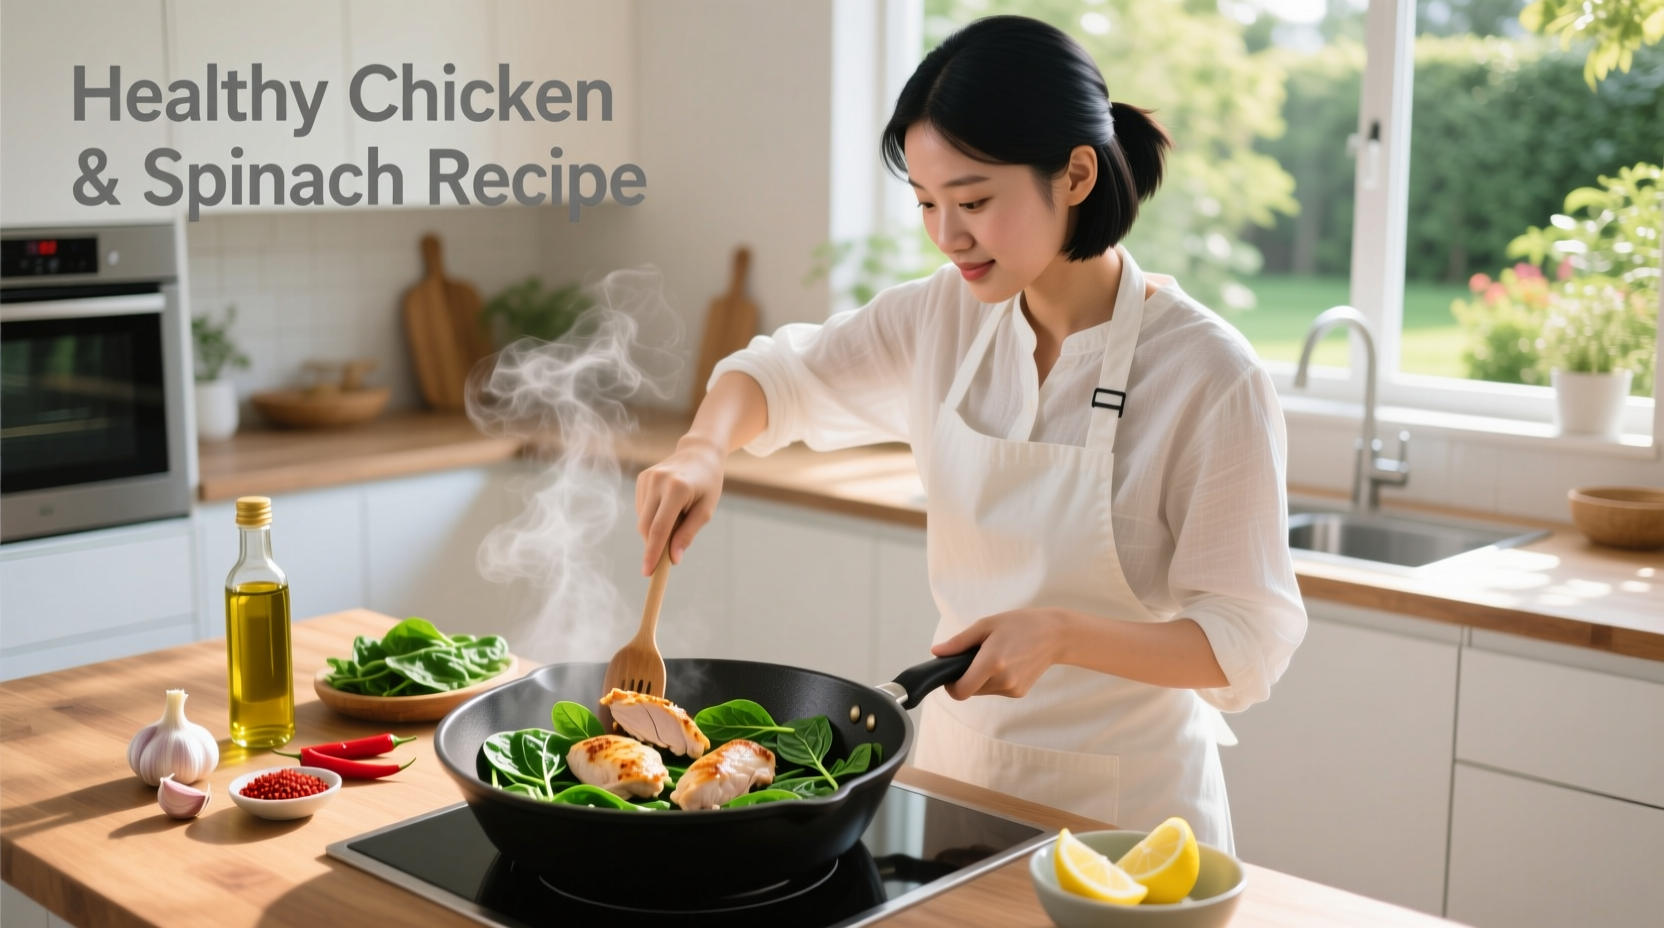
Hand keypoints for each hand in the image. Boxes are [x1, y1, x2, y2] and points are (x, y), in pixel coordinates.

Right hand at [635, 436, 724, 574]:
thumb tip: (673, 559)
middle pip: (646, 526)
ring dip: (654, 530)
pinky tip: (668, 508)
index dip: (653, 553)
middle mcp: (658, 481)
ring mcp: (647, 478)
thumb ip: (688, 534)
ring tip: (677, 518)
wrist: (700, 453)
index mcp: (677, 489)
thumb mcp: (706, 510)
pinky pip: (642, 509)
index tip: (648, 572)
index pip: (660, 528)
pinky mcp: (641, 478)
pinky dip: (652, 517)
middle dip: (652, 546)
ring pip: (642, 519)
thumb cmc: (708, 483)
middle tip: (664, 559)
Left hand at [931, 609, 1069, 699]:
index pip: (961, 691)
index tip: (950, 675)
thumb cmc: (1020, 625)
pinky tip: (1007, 663)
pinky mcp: (1019, 692)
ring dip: (981, 679)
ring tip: (995, 656)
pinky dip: (994, 680)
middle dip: (966, 677)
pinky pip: (996, 690)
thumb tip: (937, 652)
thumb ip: (959, 642)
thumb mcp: (986, 625)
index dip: (950, 686)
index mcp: (992, 662)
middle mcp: (1003, 680)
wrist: (1055, 635)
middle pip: (970, 691)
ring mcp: (1013, 689)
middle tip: (975, 656)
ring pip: (982, 691)